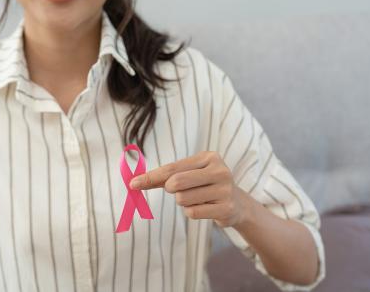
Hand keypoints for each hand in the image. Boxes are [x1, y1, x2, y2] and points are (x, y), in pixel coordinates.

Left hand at [129, 151, 244, 227]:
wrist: (236, 203)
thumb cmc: (204, 185)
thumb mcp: (189, 174)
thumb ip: (164, 177)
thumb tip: (135, 182)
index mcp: (209, 157)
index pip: (172, 168)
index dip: (151, 177)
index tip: (133, 184)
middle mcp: (219, 170)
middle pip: (176, 182)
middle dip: (171, 189)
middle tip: (179, 190)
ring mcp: (224, 189)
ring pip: (183, 199)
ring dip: (184, 202)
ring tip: (199, 198)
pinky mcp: (225, 208)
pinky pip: (193, 212)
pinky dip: (192, 211)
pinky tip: (205, 207)